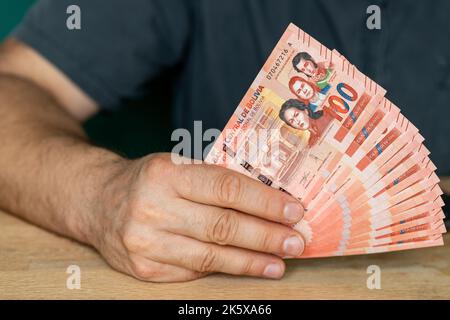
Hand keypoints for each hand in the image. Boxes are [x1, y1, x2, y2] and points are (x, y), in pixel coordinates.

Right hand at [89, 153, 305, 281]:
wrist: (98, 201)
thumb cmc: (149, 181)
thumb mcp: (177, 166)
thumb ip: (215, 181)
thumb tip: (269, 200)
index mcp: (166, 173)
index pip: (226, 188)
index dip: (265, 201)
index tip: (294, 210)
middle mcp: (153, 208)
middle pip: (223, 226)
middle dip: (266, 235)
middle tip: (295, 241)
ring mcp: (145, 242)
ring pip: (211, 256)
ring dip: (252, 260)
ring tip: (280, 262)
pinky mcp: (144, 269)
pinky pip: (194, 272)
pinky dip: (226, 270)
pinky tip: (249, 268)